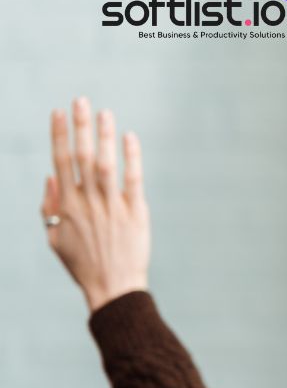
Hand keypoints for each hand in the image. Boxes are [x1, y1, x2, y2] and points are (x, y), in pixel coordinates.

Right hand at [42, 98, 150, 312]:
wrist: (113, 288)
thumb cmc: (83, 265)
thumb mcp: (55, 238)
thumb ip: (50, 207)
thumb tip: (51, 177)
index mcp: (66, 206)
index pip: (60, 162)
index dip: (59, 135)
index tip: (58, 112)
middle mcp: (87, 202)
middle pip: (81, 157)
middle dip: (79, 126)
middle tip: (80, 100)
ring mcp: (112, 207)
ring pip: (106, 164)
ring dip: (104, 136)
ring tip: (104, 113)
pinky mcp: (135, 213)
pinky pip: (133, 180)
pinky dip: (131, 158)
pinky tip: (130, 138)